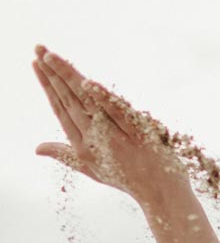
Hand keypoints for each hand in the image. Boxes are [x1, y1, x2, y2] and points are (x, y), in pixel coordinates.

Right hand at [32, 46, 189, 204]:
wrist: (160, 193)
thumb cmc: (126, 178)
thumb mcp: (92, 169)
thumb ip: (65, 155)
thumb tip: (37, 148)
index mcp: (82, 147)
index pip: (60, 109)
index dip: (47, 86)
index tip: (36, 62)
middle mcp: (96, 140)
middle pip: (70, 101)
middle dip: (52, 74)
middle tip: (38, 49)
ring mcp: (117, 137)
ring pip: (88, 102)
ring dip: (69, 77)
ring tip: (52, 56)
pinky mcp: (139, 133)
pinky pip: (119, 114)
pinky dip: (104, 100)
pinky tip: (89, 83)